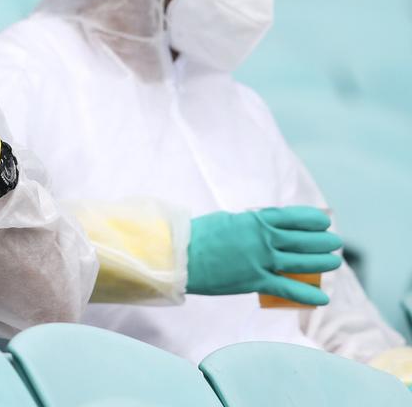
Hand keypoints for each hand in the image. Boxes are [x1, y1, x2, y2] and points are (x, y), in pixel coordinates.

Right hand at [187, 207, 342, 304]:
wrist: (180, 255)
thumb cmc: (198, 234)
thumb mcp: (227, 219)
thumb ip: (249, 223)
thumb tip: (263, 226)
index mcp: (256, 220)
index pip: (294, 217)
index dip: (313, 220)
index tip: (324, 222)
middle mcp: (263, 239)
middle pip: (303, 240)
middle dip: (323, 241)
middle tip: (334, 243)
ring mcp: (261, 261)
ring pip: (301, 262)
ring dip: (322, 263)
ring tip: (334, 262)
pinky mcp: (255, 282)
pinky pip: (287, 289)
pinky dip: (306, 295)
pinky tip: (322, 298)